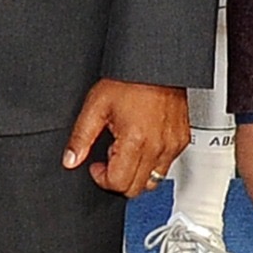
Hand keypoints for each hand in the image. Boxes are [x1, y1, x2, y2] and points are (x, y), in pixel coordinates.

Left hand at [62, 79, 190, 197]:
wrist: (157, 64)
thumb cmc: (130, 79)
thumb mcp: (96, 105)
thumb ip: (81, 137)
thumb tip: (70, 160)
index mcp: (135, 140)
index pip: (118, 183)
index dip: (101, 178)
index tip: (97, 165)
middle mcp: (157, 146)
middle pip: (136, 189)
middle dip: (119, 179)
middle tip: (111, 157)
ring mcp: (172, 145)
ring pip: (154, 181)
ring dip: (137, 174)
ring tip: (127, 151)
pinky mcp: (182, 140)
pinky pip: (167, 165)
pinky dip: (153, 163)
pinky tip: (143, 144)